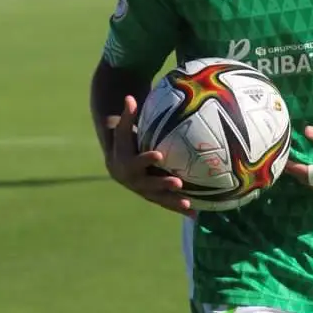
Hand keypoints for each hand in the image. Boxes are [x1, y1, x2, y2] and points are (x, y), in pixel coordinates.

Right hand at [107, 96, 196, 217]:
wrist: (117, 161)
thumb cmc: (125, 140)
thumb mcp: (124, 128)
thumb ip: (128, 116)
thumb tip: (130, 97)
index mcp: (125, 163)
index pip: (135, 161)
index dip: (146, 159)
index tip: (160, 155)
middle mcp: (133, 180)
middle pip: (147, 184)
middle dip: (162, 185)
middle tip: (178, 184)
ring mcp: (142, 190)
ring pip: (158, 198)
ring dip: (173, 202)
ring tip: (189, 205)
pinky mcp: (152, 196)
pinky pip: (166, 203)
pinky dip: (178, 208)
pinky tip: (195, 214)